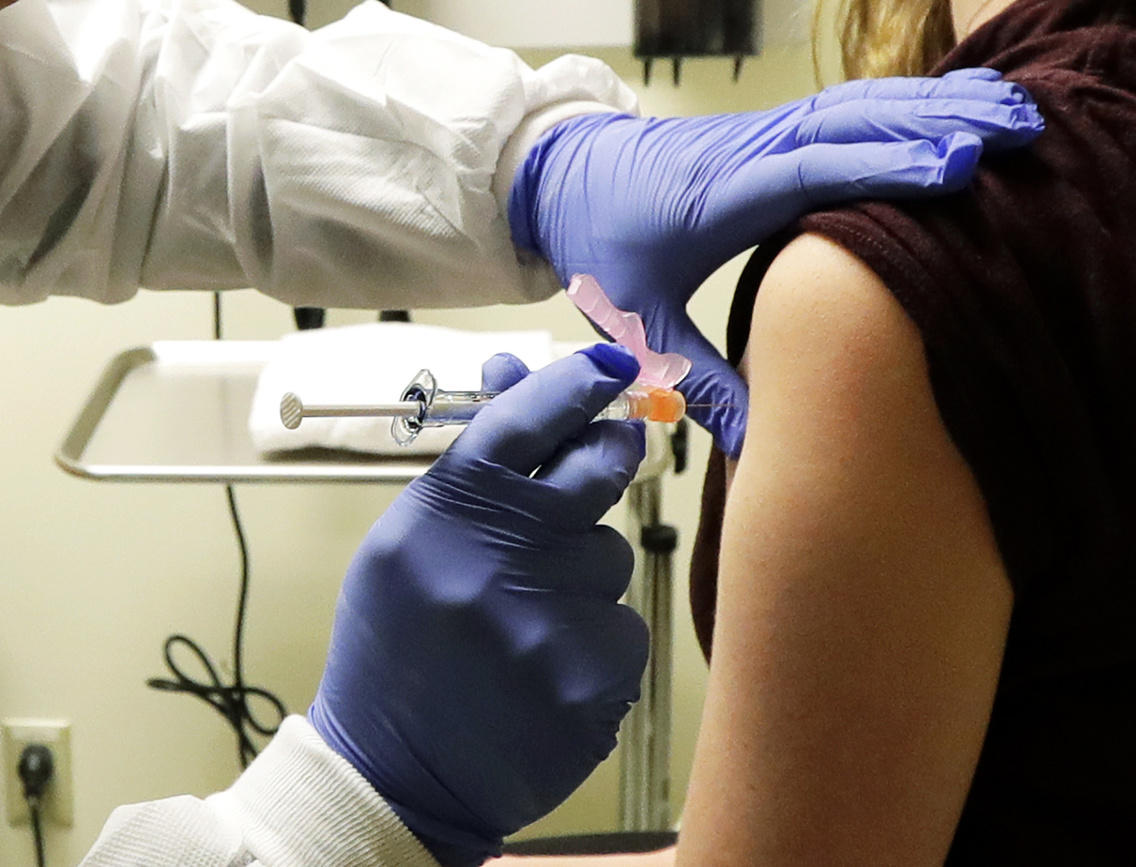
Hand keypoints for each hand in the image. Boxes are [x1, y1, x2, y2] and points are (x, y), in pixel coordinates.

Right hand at [309, 344, 649, 866]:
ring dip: (584, 576)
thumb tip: (520, 372)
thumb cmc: (403, 645)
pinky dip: (597, 640)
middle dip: (607, 455)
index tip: (610, 366)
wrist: (395, 773)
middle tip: (607, 456)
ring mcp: (548, 622)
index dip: (574, 383)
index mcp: (441, 516)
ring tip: (528, 621)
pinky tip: (549, 668)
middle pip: (594, 469)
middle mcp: (493, 561)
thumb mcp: (409, 543)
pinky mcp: (592, 679)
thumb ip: (470, 466)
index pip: (522, 420)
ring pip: (611, 557)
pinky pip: (624, 627)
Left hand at [509, 68, 1043, 456]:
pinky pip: (849, 110)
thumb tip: (756, 450)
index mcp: (718, 195)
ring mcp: (764, 134)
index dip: (885, 167)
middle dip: (941, 121)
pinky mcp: (772, 133)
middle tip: (1023, 132)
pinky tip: (956, 108)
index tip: (959, 170)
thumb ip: (695, 382)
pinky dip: (907, 104)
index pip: (813, 171)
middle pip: (856, 121)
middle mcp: (751, 150)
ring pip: (861, 106)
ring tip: (1015, 113)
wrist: (559, 176)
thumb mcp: (635, 324)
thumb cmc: (597, 244)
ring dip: (936, 103)